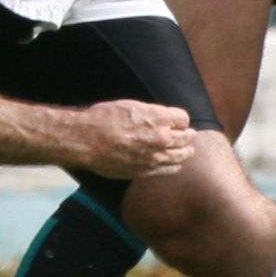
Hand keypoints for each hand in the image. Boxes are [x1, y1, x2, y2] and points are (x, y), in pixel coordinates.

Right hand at [71, 100, 198, 178]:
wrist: (88, 140)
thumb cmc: (104, 118)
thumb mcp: (131, 106)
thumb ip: (151, 114)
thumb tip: (161, 119)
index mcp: (159, 117)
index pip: (184, 119)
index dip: (180, 120)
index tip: (178, 122)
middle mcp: (162, 137)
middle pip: (187, 137)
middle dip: (187, 135)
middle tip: (188, 135)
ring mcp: (156, 156)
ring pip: (182, 155)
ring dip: (185, 151)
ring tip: (186, 151)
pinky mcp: (147, 170)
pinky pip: (170, 169)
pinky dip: (174, 165)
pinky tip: (173, 163)